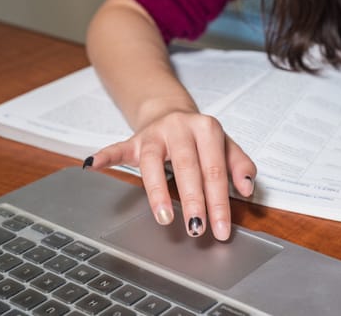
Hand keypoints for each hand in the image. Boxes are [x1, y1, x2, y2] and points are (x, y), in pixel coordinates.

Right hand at [83, 111, 256, 240]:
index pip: (215, 169)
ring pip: (153, 162)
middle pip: (187, 167)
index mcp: (207, 129)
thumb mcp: (226, 145)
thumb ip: (240, 165)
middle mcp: (180, 128)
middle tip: (197, 229)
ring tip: (164, 217)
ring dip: (158, 191)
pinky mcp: (135, 139)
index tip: (221, 228)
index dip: (219, 201)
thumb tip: (247, 189)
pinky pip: (118, 147)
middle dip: (194, 201)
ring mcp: (155, 133)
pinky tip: (93, 165)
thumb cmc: (201, 136)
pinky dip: (106, 156)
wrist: (172, 111)